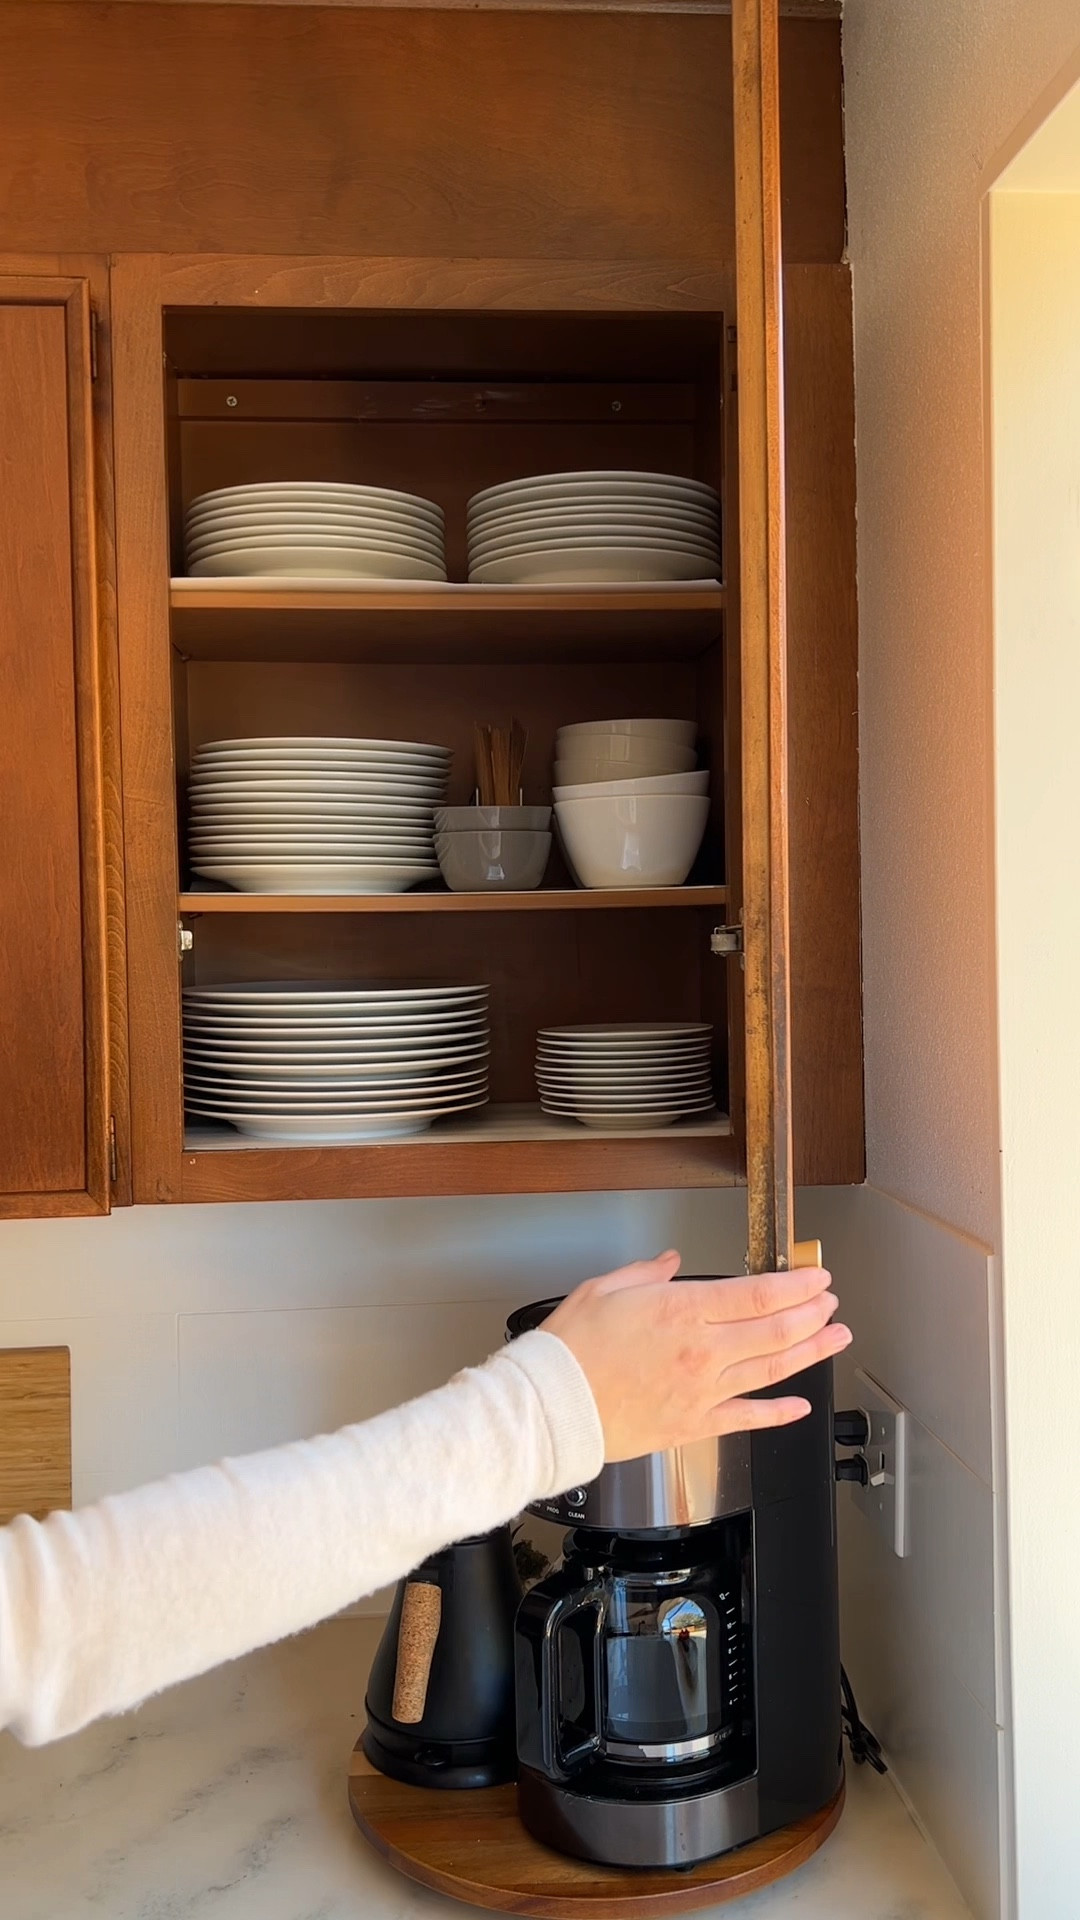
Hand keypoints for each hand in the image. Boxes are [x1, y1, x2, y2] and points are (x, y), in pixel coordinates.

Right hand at [544, 1250, 851, 1462]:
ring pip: (773, 1369)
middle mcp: (703, 1351)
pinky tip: (801, 1406)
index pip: (760, 1294)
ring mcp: (703, 1391)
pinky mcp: (694, 1425)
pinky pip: (748, 1419)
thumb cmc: (570, 1350)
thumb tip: (671, 1261)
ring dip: (811, 1352)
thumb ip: (646, 1272)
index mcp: (683, 1310)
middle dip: (813, 1314)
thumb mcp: (604, 1289)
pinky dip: (779, 1413)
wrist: (551, 1408)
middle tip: (831, 1304)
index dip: (797, 1285)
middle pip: (777, 1330)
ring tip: (836, 1339)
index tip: (817, 1278)